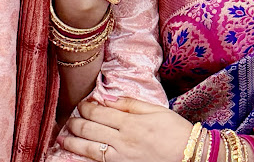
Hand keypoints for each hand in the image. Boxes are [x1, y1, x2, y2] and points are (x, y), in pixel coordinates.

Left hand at [62, 97, 194, 161]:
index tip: (80, 104)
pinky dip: (87, 161)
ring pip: (91, 151)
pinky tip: (78, 158)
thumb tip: (106, 97)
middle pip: (90, 130)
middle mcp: (122, 141)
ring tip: (63, 141)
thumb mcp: (154, 109)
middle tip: (66, 122)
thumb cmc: (175, 130)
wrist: (191, 155)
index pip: (98, 112)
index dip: (85, 107)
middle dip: (75, 125)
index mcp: (129, 122)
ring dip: (74, 145)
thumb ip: (128, 103)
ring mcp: (122, 158)